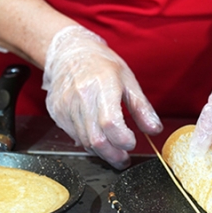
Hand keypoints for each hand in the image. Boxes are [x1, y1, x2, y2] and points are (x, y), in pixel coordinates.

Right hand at [43, 25, 162, 168]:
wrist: (69, 52)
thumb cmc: (101, 64)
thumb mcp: (128, 81)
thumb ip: (142, 108)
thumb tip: (154, 130)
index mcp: (102, 86)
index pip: (110, 123)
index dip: (123, 140)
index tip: (132, 143)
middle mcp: (81, 97)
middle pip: (97, 139)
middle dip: (113, 155)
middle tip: (124, 159)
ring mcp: (66, 107)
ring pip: (85, 142)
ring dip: (102, 152)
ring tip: (114, 150)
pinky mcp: (57, 113)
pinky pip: (74, 137)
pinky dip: (88, 143)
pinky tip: (97, 137)